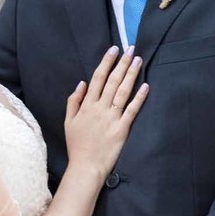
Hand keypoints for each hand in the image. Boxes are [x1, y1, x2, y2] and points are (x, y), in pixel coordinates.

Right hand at [64, 45, 148, 179]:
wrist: (85, 167)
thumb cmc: (77, 145)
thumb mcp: (68, 122)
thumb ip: (73, 102)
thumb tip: (81, 84)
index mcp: (86, 105)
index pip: (97, 79)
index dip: (106, 63)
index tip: (113, 50)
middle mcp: (99, 108)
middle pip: (112, 81)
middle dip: (121, 63)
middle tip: (130, 49)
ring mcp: (111, 118)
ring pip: (123, 91)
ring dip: (131, 74)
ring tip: (138, 61)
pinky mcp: (122, 129)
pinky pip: (132, 110)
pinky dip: (139, 97)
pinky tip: (145, 86)